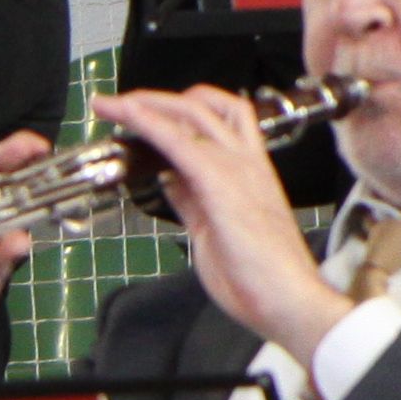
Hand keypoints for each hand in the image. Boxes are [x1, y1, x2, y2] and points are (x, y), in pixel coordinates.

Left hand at [88, 88, 347, 364]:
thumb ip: (192, 201)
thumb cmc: (257, 277)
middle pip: (203, 108)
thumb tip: (170, 180)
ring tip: (114, 106)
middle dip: (157, 100)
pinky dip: (149, 122)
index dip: (181, 111)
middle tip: (121, 105)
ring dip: (147, 104)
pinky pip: (178, 140)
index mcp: (247, 173)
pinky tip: (127, 116)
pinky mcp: (219, 181)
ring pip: (192, 113)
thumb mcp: (211, 230)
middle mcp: (245, 162)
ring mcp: (236, 168)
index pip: (218, 122)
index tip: (145, 114)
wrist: (287, 299)